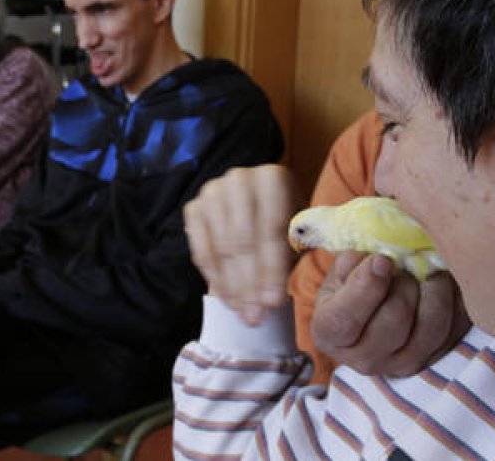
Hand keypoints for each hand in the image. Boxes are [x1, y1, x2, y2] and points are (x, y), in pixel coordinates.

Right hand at [184, 164, 301, 325]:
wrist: (260, 203)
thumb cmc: (286, 222)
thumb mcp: (300, 233)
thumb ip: (294, 255)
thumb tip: (273, 294)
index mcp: (272, 178)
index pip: (270, 229)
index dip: (271, 269)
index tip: (273, 302)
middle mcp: (239, 179)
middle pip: (242, 240)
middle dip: (249, 284)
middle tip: (255, 316)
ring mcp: (212, 192)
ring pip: (220, 249)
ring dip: (232, 287)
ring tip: (243, 313)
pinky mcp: (194, 208)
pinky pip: (200, 250)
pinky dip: (214, 278)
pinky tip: (227, 298)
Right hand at [311, 251, 470, 376]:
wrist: (373, 312)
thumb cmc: (351, 286)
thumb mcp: (340, 272)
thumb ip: (350, 264)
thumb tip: (376, 260)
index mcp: (331, 334)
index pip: (345, 319)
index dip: (365, 286)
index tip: (381, 260)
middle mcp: (364, 359)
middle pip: (394, 319)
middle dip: (403, 283)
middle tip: (404, 265)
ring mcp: (402, 365)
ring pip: (431, 325)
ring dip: (434, 289)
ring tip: (427, 271)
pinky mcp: (434, 359)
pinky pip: (455, 328)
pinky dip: (454, 301)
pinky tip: (443, 284)